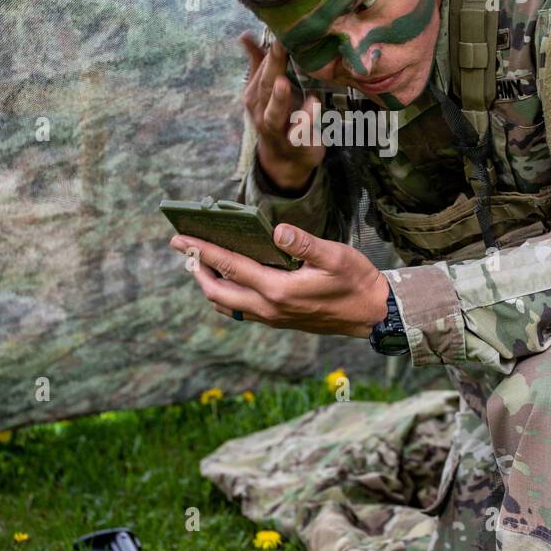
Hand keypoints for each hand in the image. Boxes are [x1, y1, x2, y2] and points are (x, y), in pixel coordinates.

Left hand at [170, 223, 390, 338]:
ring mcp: (272, 317)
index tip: (180, 239)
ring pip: (226, 304)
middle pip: (218, 291)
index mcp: (278, 290)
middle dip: (197, 269)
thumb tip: (278, 230)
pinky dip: (226, 294)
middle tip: (183, 249)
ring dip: (209, 284)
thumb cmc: (356, 282)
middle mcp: (269, 307)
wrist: (371, 315)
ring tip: (200, 263)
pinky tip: (228, 279)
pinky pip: (241, 309)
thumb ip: (305, 243)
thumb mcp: (335, 256)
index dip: (203, 251)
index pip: (230, 267)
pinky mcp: (278, 320)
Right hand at [239, 31, 324, 192]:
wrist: (287, 159)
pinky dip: (305, 119)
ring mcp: (277, 130)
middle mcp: (261, 112)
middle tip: (281, 47)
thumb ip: (258, 62)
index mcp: (254, 96)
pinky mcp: (295, 144)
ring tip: (284, 83)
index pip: (261, 70)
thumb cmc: (280, 116)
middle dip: (273, 67)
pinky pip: (298, 133)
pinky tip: (313, 103)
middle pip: (265, 88)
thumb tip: (244, 34)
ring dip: (279, 99)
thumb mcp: (267, 91)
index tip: (280, 32)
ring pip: (274, 114)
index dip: (270, 52)